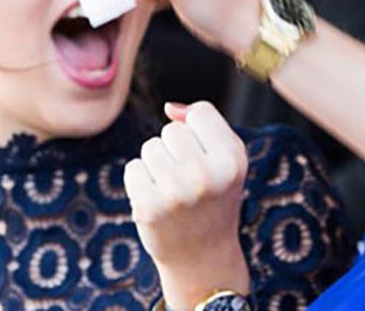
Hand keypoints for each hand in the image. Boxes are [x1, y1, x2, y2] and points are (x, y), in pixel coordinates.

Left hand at [124, 102, 249, 308]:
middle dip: (175, 149)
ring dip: (157, 164)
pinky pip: (133, 168)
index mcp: (232, 159)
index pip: (199, 113)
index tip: (206, 158)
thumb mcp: (228, 157)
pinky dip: (140, 181)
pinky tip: (157, 201)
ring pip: (150, 147)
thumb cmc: (216, 196)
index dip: (198, 133)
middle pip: (172, 130)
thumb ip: (206, 122)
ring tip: (174, 190)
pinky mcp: (148, 207)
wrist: (203, 257)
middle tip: (189, 179)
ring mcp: (175, 192)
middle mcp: (206, 174)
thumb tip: (169, 108)